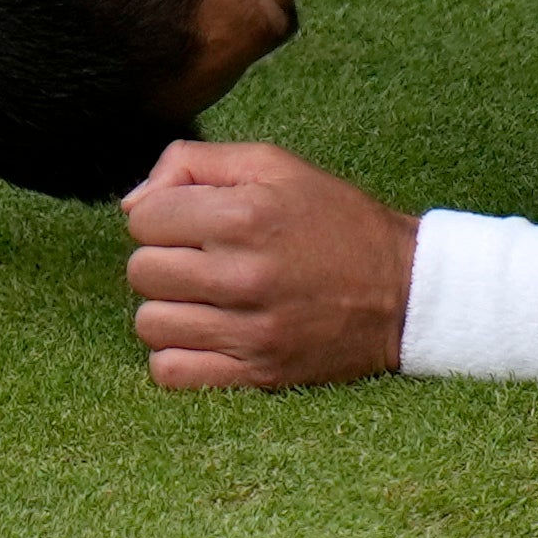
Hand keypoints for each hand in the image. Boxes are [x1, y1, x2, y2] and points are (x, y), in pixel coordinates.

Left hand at [119, 139, 409, 390]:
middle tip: (204, 261)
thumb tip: (131, 205)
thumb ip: (193, 163)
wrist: (406, 292)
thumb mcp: (275, 165)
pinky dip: (178, 357)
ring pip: (150, 324)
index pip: (144, 219)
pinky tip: (207, 336)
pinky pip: (170, 372)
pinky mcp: (257, 374)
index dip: (164, 216)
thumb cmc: (336, 222)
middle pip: (141, 272)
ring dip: (171, 310)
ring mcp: (250, 330)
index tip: (197, 223)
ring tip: (207, 300)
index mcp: (245, 213)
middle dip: (165, 261)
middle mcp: (243, 273)